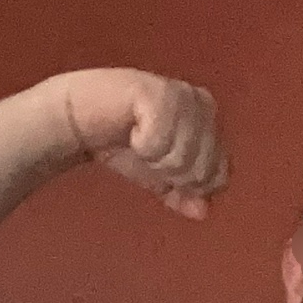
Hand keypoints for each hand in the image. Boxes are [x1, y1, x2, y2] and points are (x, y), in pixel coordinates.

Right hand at [58, 69, 227, 218]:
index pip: (218, 177)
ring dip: (153, 158)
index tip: (162, 164)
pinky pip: (159, 142)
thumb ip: (186, 196)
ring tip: (138, 137)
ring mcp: (182, 94)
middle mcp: (202, 103)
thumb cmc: (125, 145)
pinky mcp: (157, 91)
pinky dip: (140, 144)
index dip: (187, 185)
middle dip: (169, 172)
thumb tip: (202, 211)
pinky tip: (131, 127)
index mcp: (211, 122)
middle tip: (147, 150)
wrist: (84, 118)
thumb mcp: (161, 179)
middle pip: (201, 171)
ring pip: (182, 158)